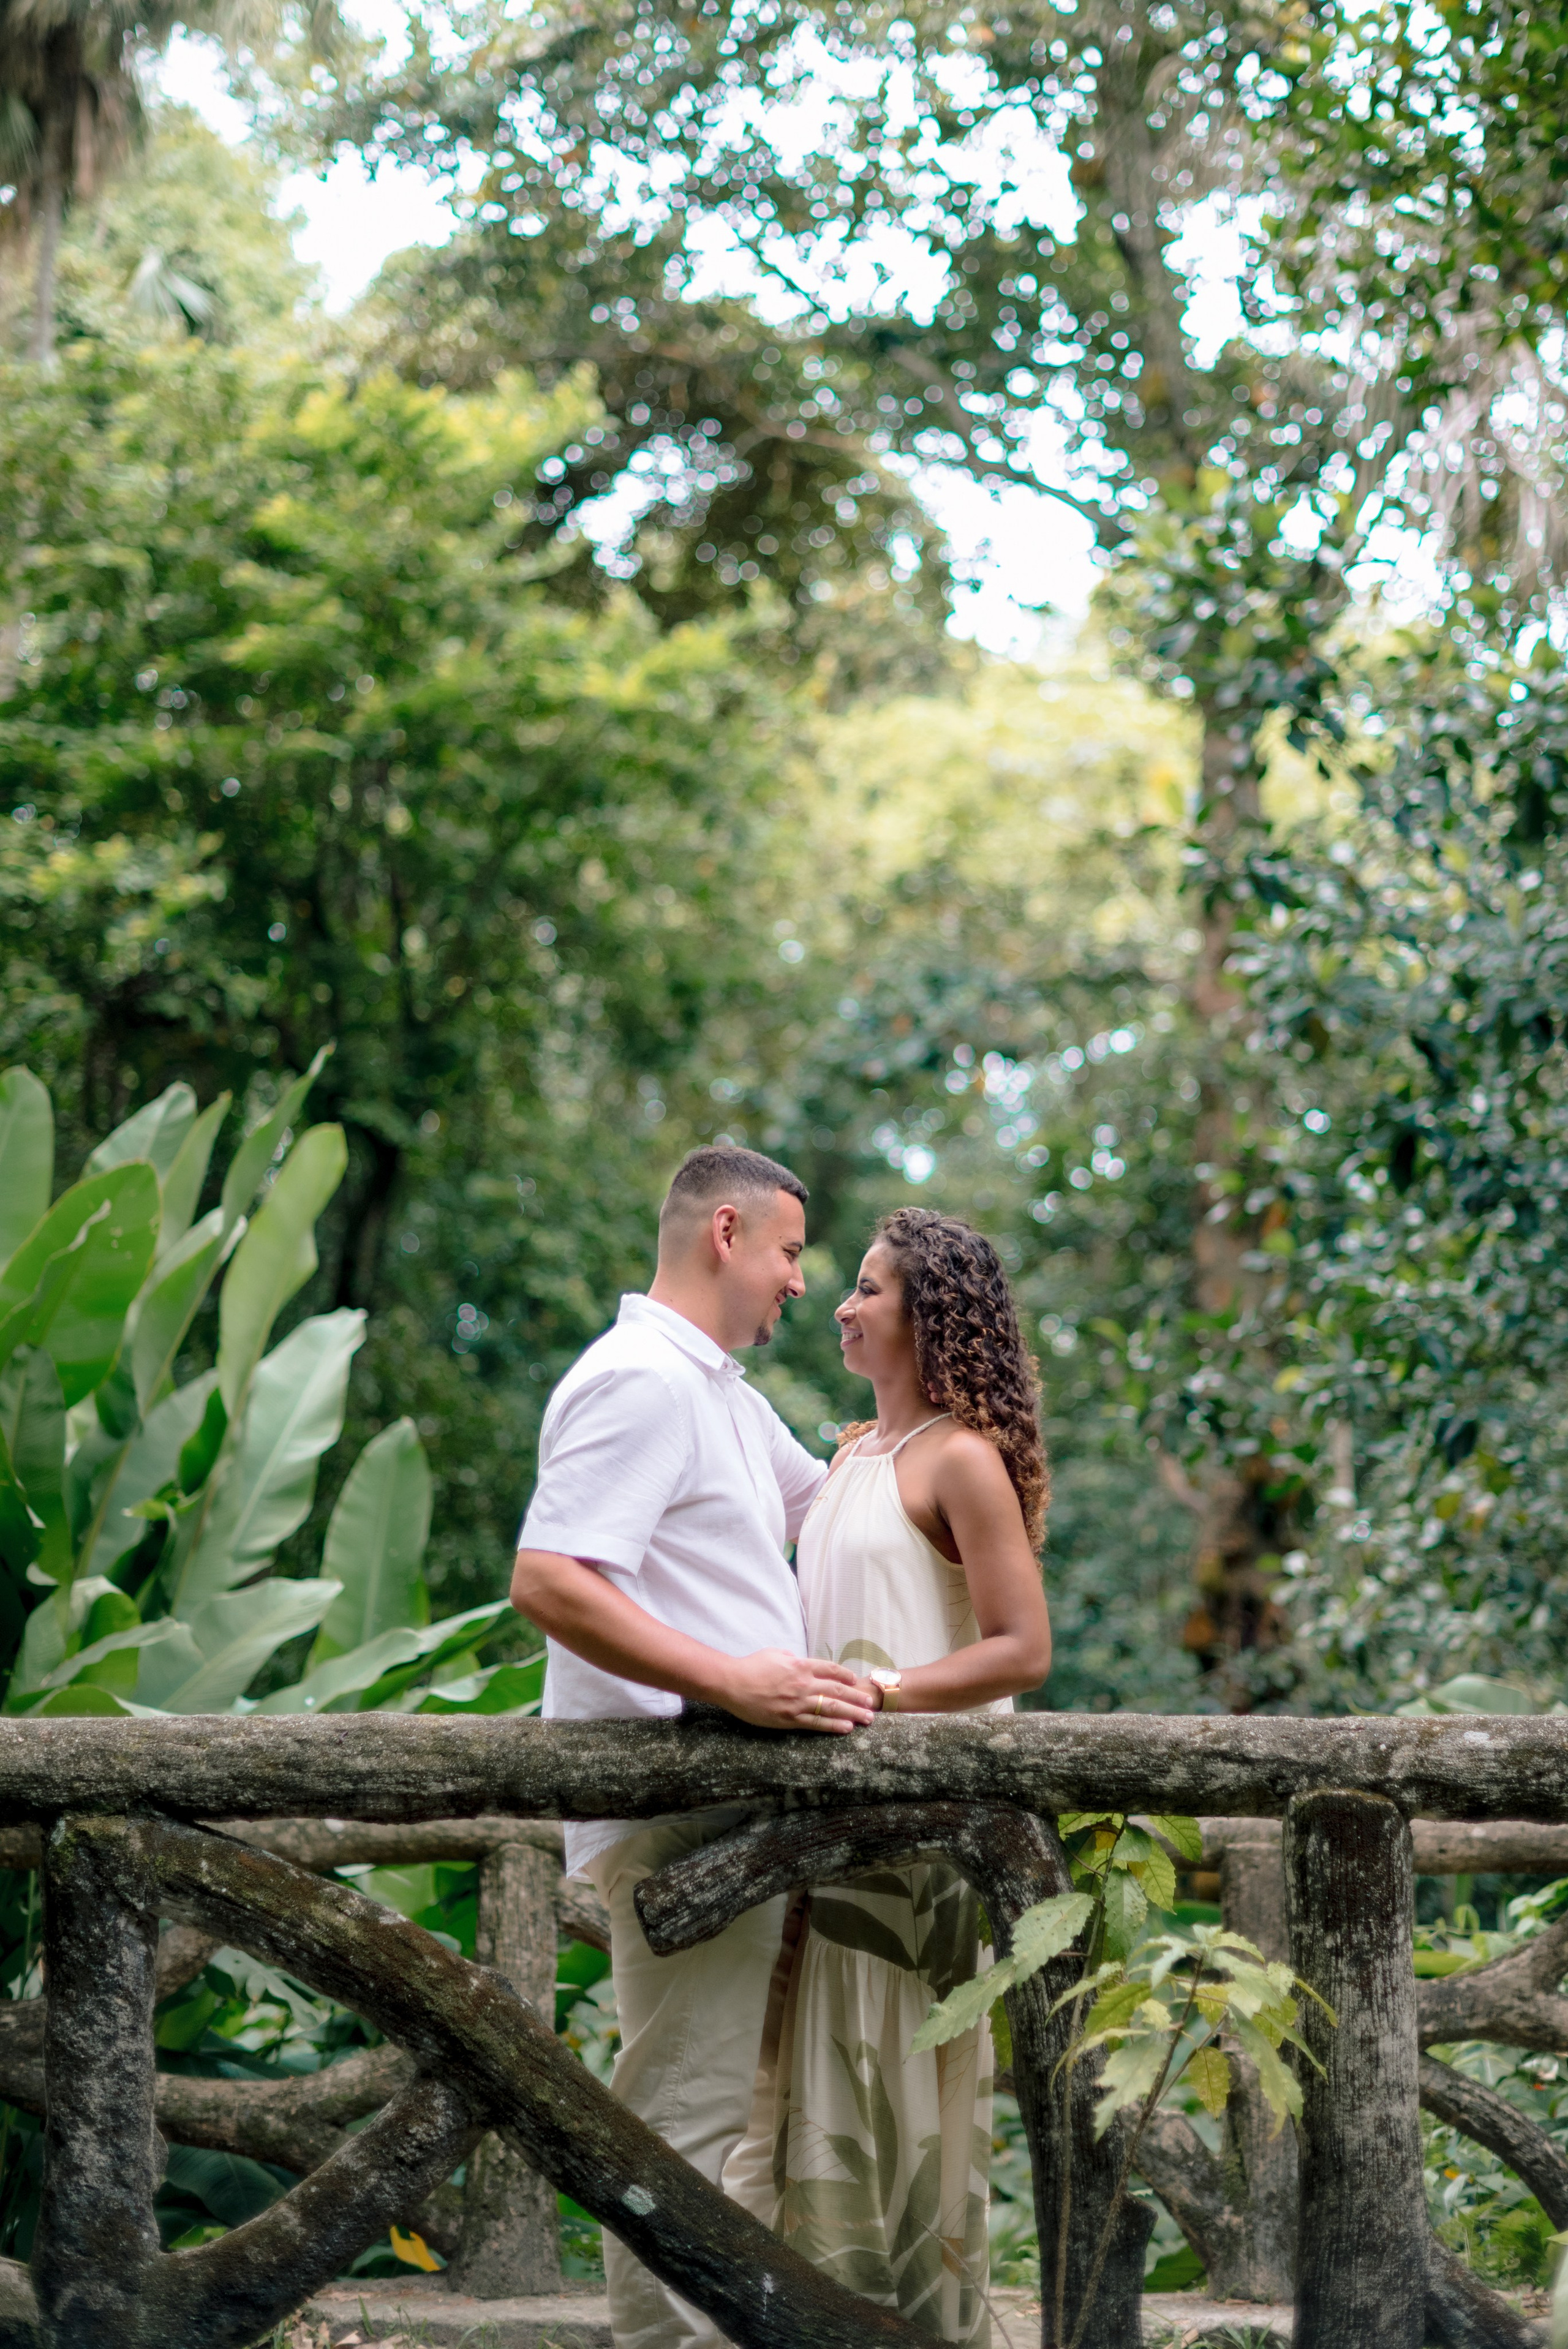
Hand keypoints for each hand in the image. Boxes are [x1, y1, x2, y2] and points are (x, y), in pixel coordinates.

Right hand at [719, 1650, 877, 1733]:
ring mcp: (797, 1703)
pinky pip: (815, 1723)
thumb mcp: (776, 1653)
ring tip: (867, 1719)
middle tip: (871, 1704)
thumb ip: (793, 1658)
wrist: (732, 1683)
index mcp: (800, 1665)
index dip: (846, 1675)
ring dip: (852, 1713)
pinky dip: (832, 1725)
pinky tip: (846, 1728)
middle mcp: (803, 1684)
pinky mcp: (789, 1718)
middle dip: (856, 1697)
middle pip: (837, 1690)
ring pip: (830, 1708)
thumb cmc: (752, 1666)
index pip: (831, 1670)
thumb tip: (802, 1662)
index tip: (856, 1681)